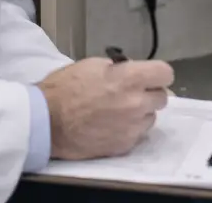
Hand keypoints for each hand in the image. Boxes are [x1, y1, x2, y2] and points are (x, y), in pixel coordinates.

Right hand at [37, 57, 174, 159]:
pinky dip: (129, 129)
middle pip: (162, 97)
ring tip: (118, 111)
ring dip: (140, 113)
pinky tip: (111, 126)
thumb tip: (134, 74)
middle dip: (149, 93)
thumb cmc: (65, 88)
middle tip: (130, 93)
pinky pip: (138, 134)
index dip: (157, 74)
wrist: (46, 122)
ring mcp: (132, 128)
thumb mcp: (92, 65)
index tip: (149, 76)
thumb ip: (120, 69)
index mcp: (129, 79)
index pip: (166, 73)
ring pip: (151, 117)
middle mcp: (136, 103)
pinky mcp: (124, 146)